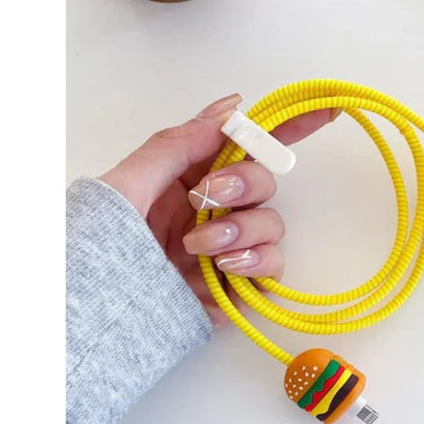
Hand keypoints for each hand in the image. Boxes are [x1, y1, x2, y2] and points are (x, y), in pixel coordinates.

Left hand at [100, 93, 335, 325]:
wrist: (98, 315)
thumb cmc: (100, 248)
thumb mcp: (127, 185)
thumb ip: (176, 146)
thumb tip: (229, 108)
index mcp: (188, 178)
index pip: (245, 145)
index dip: (285, 126)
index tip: (325, 111)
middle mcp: (214, 210)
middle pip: (264, 182)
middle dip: (245, 184)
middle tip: (208, 196)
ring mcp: (229, 248)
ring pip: (273, 224)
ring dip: (240, 229)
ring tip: (196, 247)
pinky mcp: (238, 286)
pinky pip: (273, 266)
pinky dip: (256, 262)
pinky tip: (223, 268)